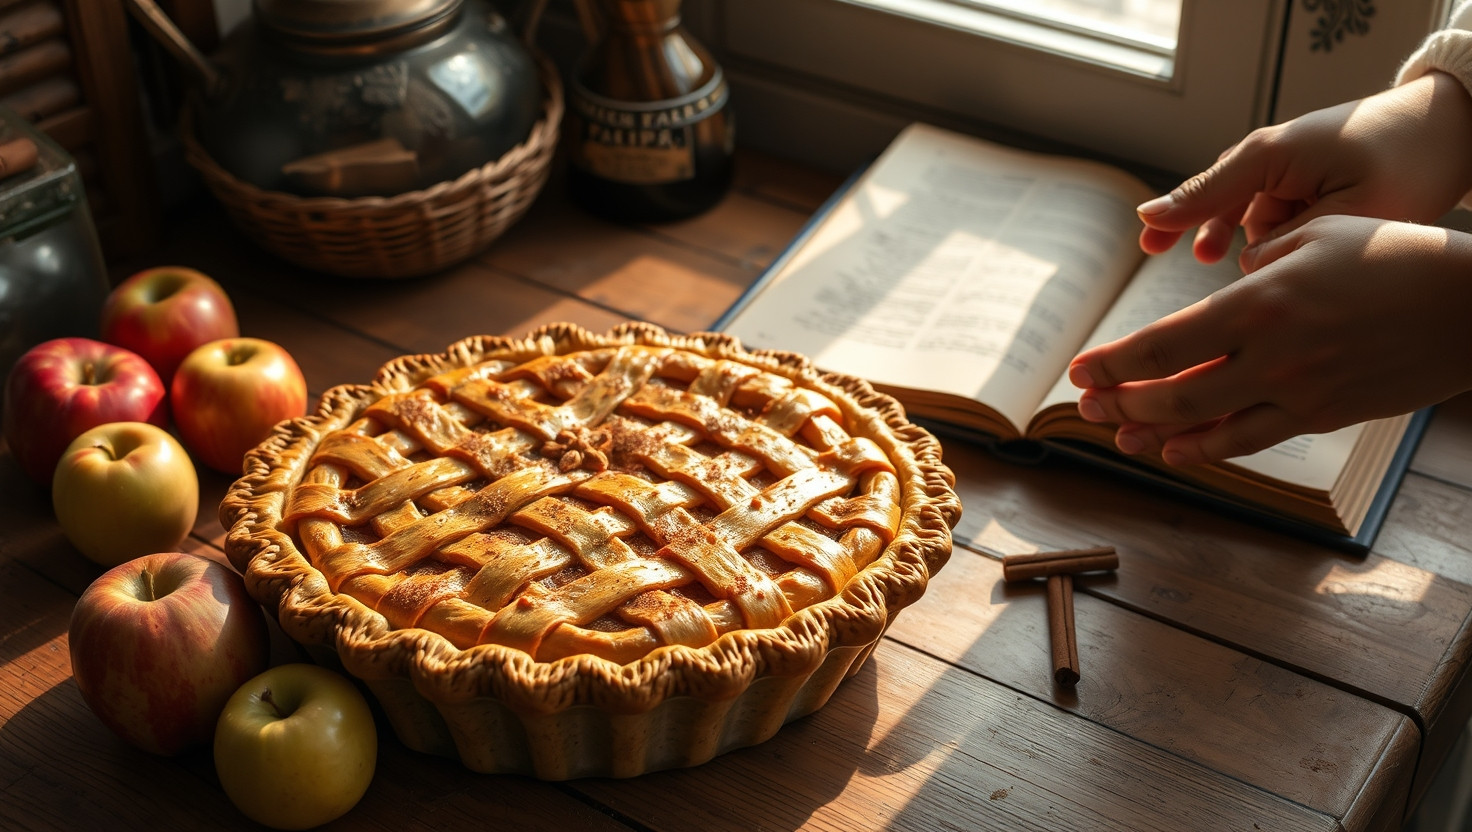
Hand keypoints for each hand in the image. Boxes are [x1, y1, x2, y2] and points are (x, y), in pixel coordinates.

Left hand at [1068, 216, 1471, 464]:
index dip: (1113, 364)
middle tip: (1085, 406)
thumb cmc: (1394, 255)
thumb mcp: (1316, 237)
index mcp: (1261, 303)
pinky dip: (1205, 449)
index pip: (1162, 345)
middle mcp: (1272, 355)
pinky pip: (1249, 440)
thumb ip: (1257, 267)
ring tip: (1118, 433)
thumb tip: (1221, 296)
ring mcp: (1297, 393)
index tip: (1080, 370)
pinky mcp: (1322, 416)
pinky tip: (1175, 450)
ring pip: (1204, 428)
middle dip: (1119, 403)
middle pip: (1170, 396)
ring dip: (1151, 434)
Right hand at [1137, 72, 1471, 263]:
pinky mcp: (1298, 180)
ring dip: (1241, 238)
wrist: (1445, 130)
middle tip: (1163, 249)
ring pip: (1244, 217)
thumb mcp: (1345, 210)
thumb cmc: (1403, 162)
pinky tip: (1267, 250)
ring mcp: (1282, 167)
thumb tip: (1242, 264)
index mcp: (1273, 155)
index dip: (1174, 215)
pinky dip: (1264, 232)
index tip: (1143, 230)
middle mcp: (1269, 156)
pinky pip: (1266, 213)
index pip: (1209, 192)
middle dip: (1202, 230)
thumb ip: (1287, 241)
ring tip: (1219, 256)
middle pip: (1218, 205)